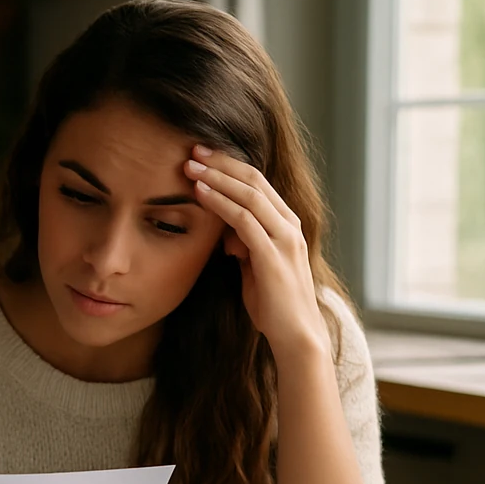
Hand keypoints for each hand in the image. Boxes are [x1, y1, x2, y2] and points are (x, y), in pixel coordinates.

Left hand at [183, 145, 328, 361]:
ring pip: (249, 195)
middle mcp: (289, 225)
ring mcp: (283, 239)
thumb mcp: (254, 266)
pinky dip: (220, 203)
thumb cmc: (273, 303)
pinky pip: (244, 221)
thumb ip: (244, 244)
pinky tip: (200, 194)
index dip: (229, 166)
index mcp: (285, 224)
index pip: (257, 183)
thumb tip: (226, 232)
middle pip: (254, 180)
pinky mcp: (273, 256)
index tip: (203, 155)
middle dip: (222, 162)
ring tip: (190, 166)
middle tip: (192, 149)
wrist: (294, 335)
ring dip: (217, 178)